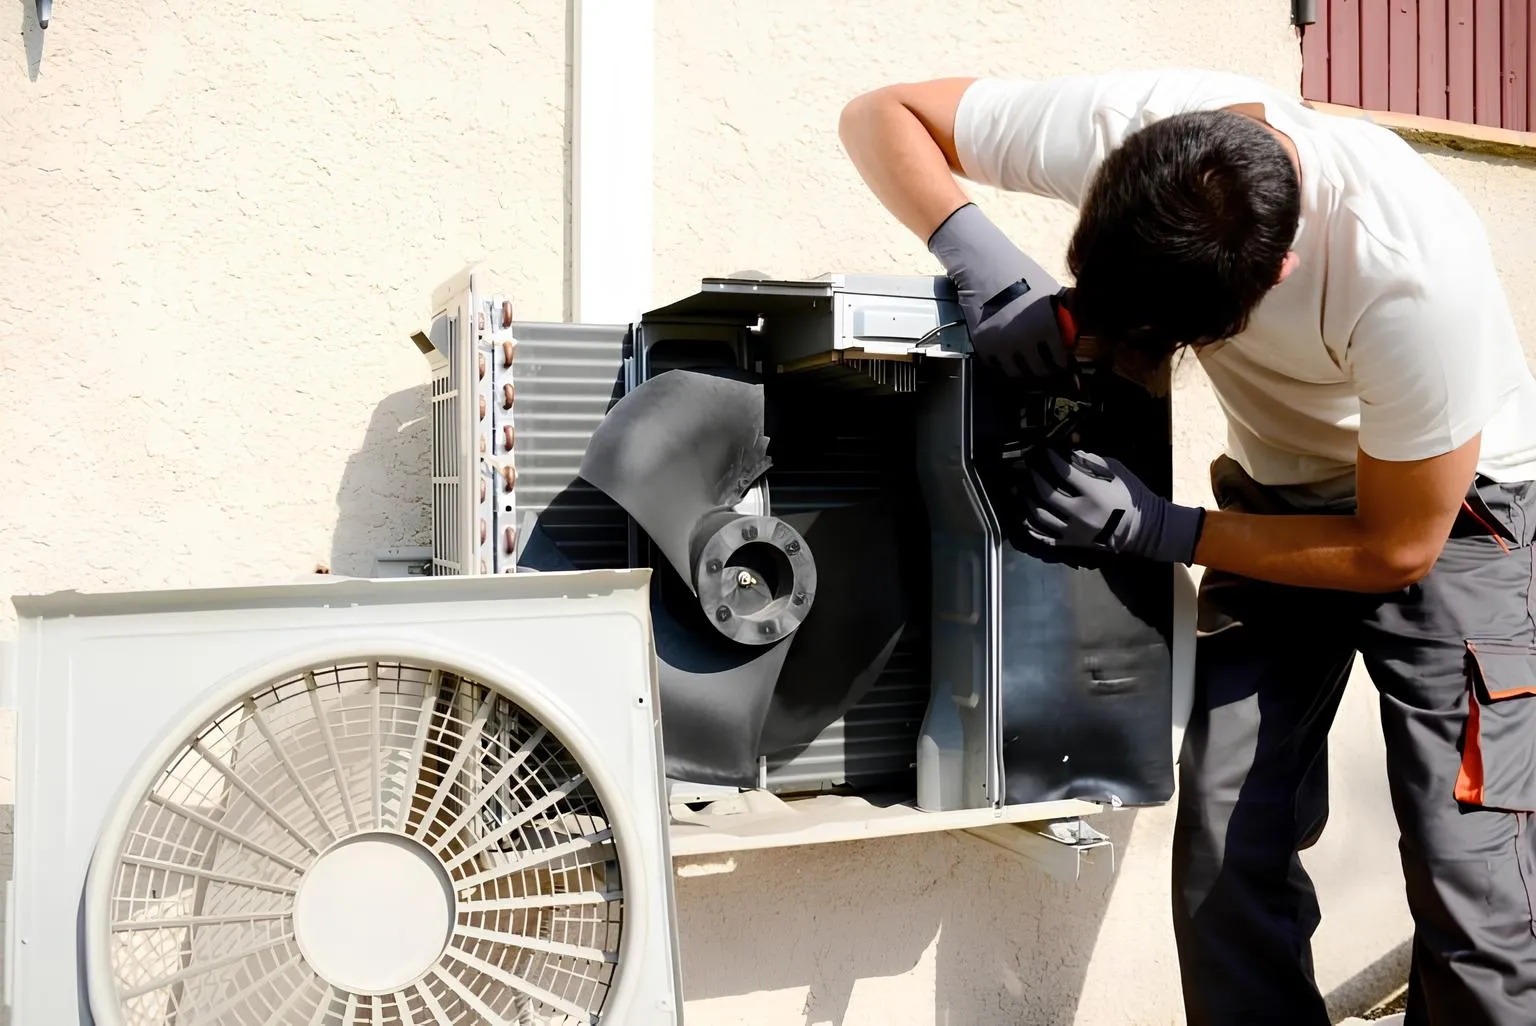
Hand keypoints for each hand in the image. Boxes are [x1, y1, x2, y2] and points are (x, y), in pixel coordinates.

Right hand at [927, 203, 1072, 379]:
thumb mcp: (1051, 291)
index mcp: (1048, 325)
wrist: (983, 264)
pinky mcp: (983, 345)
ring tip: (1024, 362)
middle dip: (1045, 369)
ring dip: (1023, 370)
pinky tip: (1006, 354)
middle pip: (1041, 371)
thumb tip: (1077, 336)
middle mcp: (1026, 338)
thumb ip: (1066, 315)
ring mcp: (1003, 343)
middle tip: (1044, 366)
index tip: (1062, 364)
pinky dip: (1002, 363)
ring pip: (1017, 373)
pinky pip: (996, 366)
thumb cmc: (1021, 273)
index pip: (1062, 360)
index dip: (1063, 363)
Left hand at [1013, 448, 1205, 564]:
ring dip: (1028, 500)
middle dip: (1034, 478)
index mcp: (1094, 493)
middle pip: (1046, 494)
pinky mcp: (1072, 544)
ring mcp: (1074, 531)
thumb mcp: (1117, 471)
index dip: (1051, 459)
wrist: (1144, 529)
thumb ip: (1092, 461)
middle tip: (1030, 469)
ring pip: (1040, 516)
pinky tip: (1024, 517)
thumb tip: (1069, 451)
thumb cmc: (1131, 495)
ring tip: (1022, 490)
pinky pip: (1044, 538)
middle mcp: (1081, 513)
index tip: (1044, 451)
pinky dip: (1031, 528)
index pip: (1064, 472)